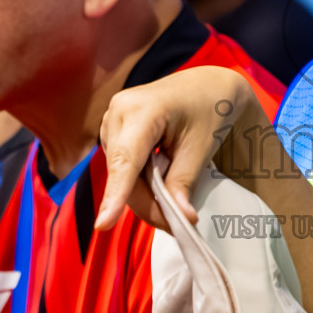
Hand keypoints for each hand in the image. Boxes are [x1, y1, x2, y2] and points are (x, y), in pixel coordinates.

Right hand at [96, 65, 265, 230]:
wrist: (207, 86)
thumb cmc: (208, 110)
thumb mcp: (201, 148)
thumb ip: (184, 182)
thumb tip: (180, 218)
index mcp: (142, 109)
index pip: (125, 161)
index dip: (115, 195)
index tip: (104, 224)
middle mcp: (118, 112)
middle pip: (123, 176)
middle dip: (148, 205)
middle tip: (180, 225)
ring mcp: (112, 121)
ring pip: (121, 176)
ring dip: (145, 197)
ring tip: (176, 206)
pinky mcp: (113, 131)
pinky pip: (122, 169)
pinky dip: (140, 184)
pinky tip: (162, 188)